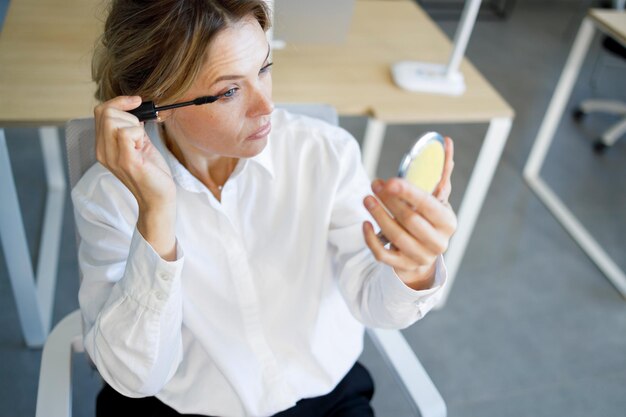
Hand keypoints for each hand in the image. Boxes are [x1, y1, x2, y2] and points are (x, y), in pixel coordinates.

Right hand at [94, 96, 175, 211]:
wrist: (158, 198)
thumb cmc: (152, 173)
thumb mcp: (139, 144)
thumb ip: (131, 128)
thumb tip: (134, 109)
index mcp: (103, 146)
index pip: (100, 111)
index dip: (119, 102)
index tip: (137, 103)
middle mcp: (103, 151)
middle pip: (105, 112)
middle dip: (128, 113)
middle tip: (141, 130)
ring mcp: (112, 157)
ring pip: (112, 120)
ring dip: (132, 123)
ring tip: (140, 141)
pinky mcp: (126, 161)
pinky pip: (125, 133)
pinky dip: (138, 132)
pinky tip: (142, 145)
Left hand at [362, 137, 456, 289]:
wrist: (424, 254)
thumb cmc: (429, 219)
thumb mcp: (437, 199)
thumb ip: (439, 173)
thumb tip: (444, 142)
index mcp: (448, 222)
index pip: (427, 205)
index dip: (408, 193)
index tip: (390, 181)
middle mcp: (438, 242)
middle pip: (409, 220)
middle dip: (389, 201)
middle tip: (374, 184)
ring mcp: (420, 256)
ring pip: (395, 236)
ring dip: (378, 215)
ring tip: (367, 198)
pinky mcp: (402, 266)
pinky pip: (382, 254)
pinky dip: (371, 239)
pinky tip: (365, 223)